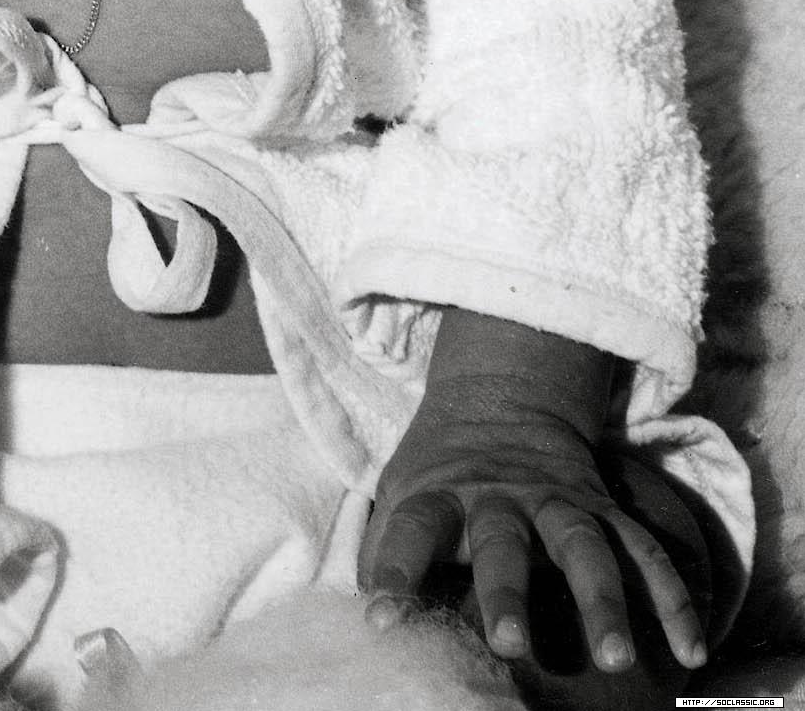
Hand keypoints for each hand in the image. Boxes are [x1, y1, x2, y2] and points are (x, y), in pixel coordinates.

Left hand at [360, 320, 707, 678]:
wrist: (501, 400)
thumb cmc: (442, 473)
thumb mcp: (402, 494)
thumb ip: (384, 550)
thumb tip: (370, 617)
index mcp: (442, 493)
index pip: (411, 527)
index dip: (394, 567)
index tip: (381, 616)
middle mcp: (500, 496)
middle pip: (502, 540)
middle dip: (505, 591)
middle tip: (509, 645)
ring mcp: (557, 501)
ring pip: (583, 545)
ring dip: (600, 599)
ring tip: (615, 658)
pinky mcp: (604, 509)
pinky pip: (644, 552)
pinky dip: (671, 598)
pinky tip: (689, 649)